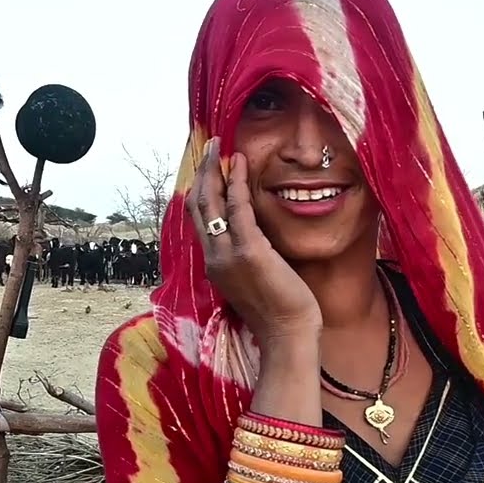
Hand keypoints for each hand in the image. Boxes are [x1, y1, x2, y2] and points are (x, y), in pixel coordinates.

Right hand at [185, 138, 321, 342]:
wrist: (286, 336)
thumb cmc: (278, 312)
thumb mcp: (253, 280)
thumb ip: (245, 256)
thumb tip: (252, 233)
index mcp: (213, 264)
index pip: (198, 220)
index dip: (199, 190)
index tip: (206, 167)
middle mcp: (213, 257)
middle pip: (197, 206)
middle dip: (201, 172)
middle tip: (209, 146)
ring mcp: (227, 254)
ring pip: (210, 202)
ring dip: (214, 170)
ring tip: (221, 147)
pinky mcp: (249, 250)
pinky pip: (238, 208)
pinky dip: (236, 182)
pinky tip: (240, 164)